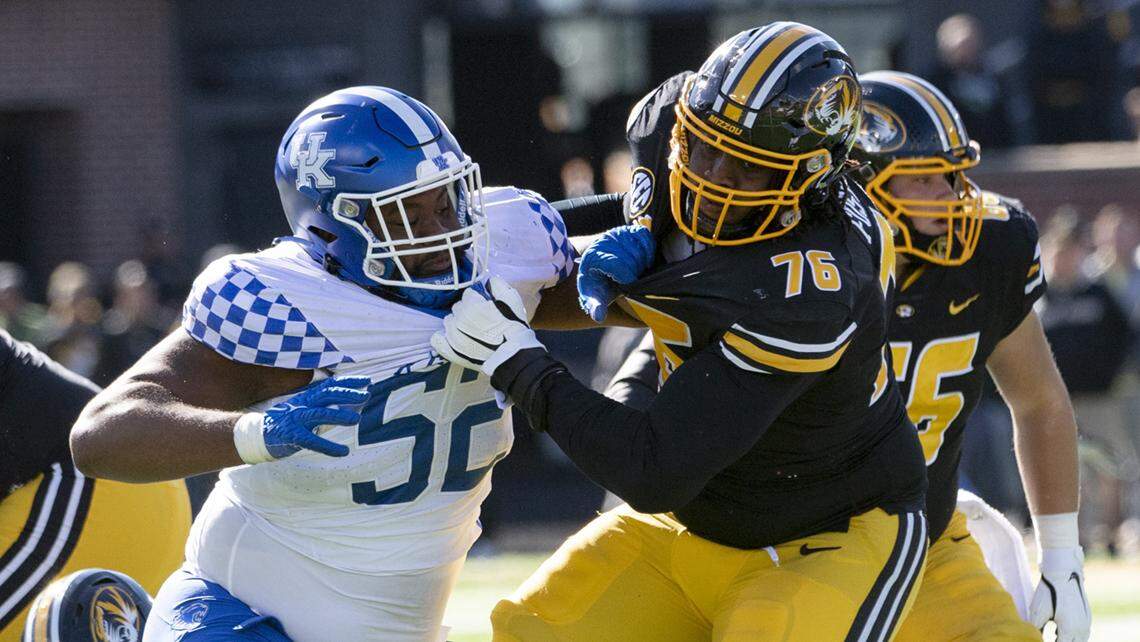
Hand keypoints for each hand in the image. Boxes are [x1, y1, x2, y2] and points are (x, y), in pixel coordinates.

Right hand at [233, 376, 370, 463]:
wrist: (257, 435)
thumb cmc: (288, 422)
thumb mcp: (308, 410)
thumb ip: (329, 407)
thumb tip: (356, 405)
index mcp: (307, 398)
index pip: (330, 386)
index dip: (348, 382)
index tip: (367, 381)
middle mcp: (302, 405)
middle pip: (326, 395)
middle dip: (346, 394)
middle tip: (366, 394)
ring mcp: (296, 420)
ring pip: (319, 414)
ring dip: (339, 416)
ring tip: (357, 419)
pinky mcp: (291, 436)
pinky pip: (312, 441)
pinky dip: (329, 447)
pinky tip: (343, 452)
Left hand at [431, 276, 544, 376]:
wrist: (512, 356)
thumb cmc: (514, 328)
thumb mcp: (512, 300)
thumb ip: (499, 285)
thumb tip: (489, 280)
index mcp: (472, 305)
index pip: (468, 294)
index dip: (478, 299)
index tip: (485, 307)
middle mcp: (459, 319)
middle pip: (458, 307)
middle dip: (467, 310)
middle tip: (480, 320)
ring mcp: (452, 336)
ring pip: (449, 321)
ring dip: (457, 323)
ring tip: (471, 331)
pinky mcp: (449, 350)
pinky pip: (437, 339)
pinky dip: (443, 338)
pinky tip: (455, 338)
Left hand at [577, 224, 654, 321]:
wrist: (591, 259)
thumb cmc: (595, 280)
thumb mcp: (592, 293)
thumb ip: (596, 305)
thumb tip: (598, 317)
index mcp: (595, 257)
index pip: (619, 266)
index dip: (628, 278)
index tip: (628, 285)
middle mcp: (605, 241)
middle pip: (632, 258)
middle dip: (636, 271)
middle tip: (633, 279)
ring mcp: (617, 233)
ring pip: (640, 248)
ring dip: (643, 261)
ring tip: (638, 270)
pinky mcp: (627, 229)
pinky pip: (644, 236)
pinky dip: (649, 248)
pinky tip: (647, 260)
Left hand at [1028, 547, 1089, 641]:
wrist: (1063, 571)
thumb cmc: (1048, 591)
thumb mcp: (1038, 611)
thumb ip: (1037, 629)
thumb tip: (1034, 637)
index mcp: (1070, 630)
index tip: (1039, 640)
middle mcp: (1082, 629)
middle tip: (1047, 638)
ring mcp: (1087, 622)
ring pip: (1079, 640)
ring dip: (1066, 641)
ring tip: (1052, 637)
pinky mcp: (1087, 615)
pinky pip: (1081, 633)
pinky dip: (1071, 636)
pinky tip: (1057, 632)